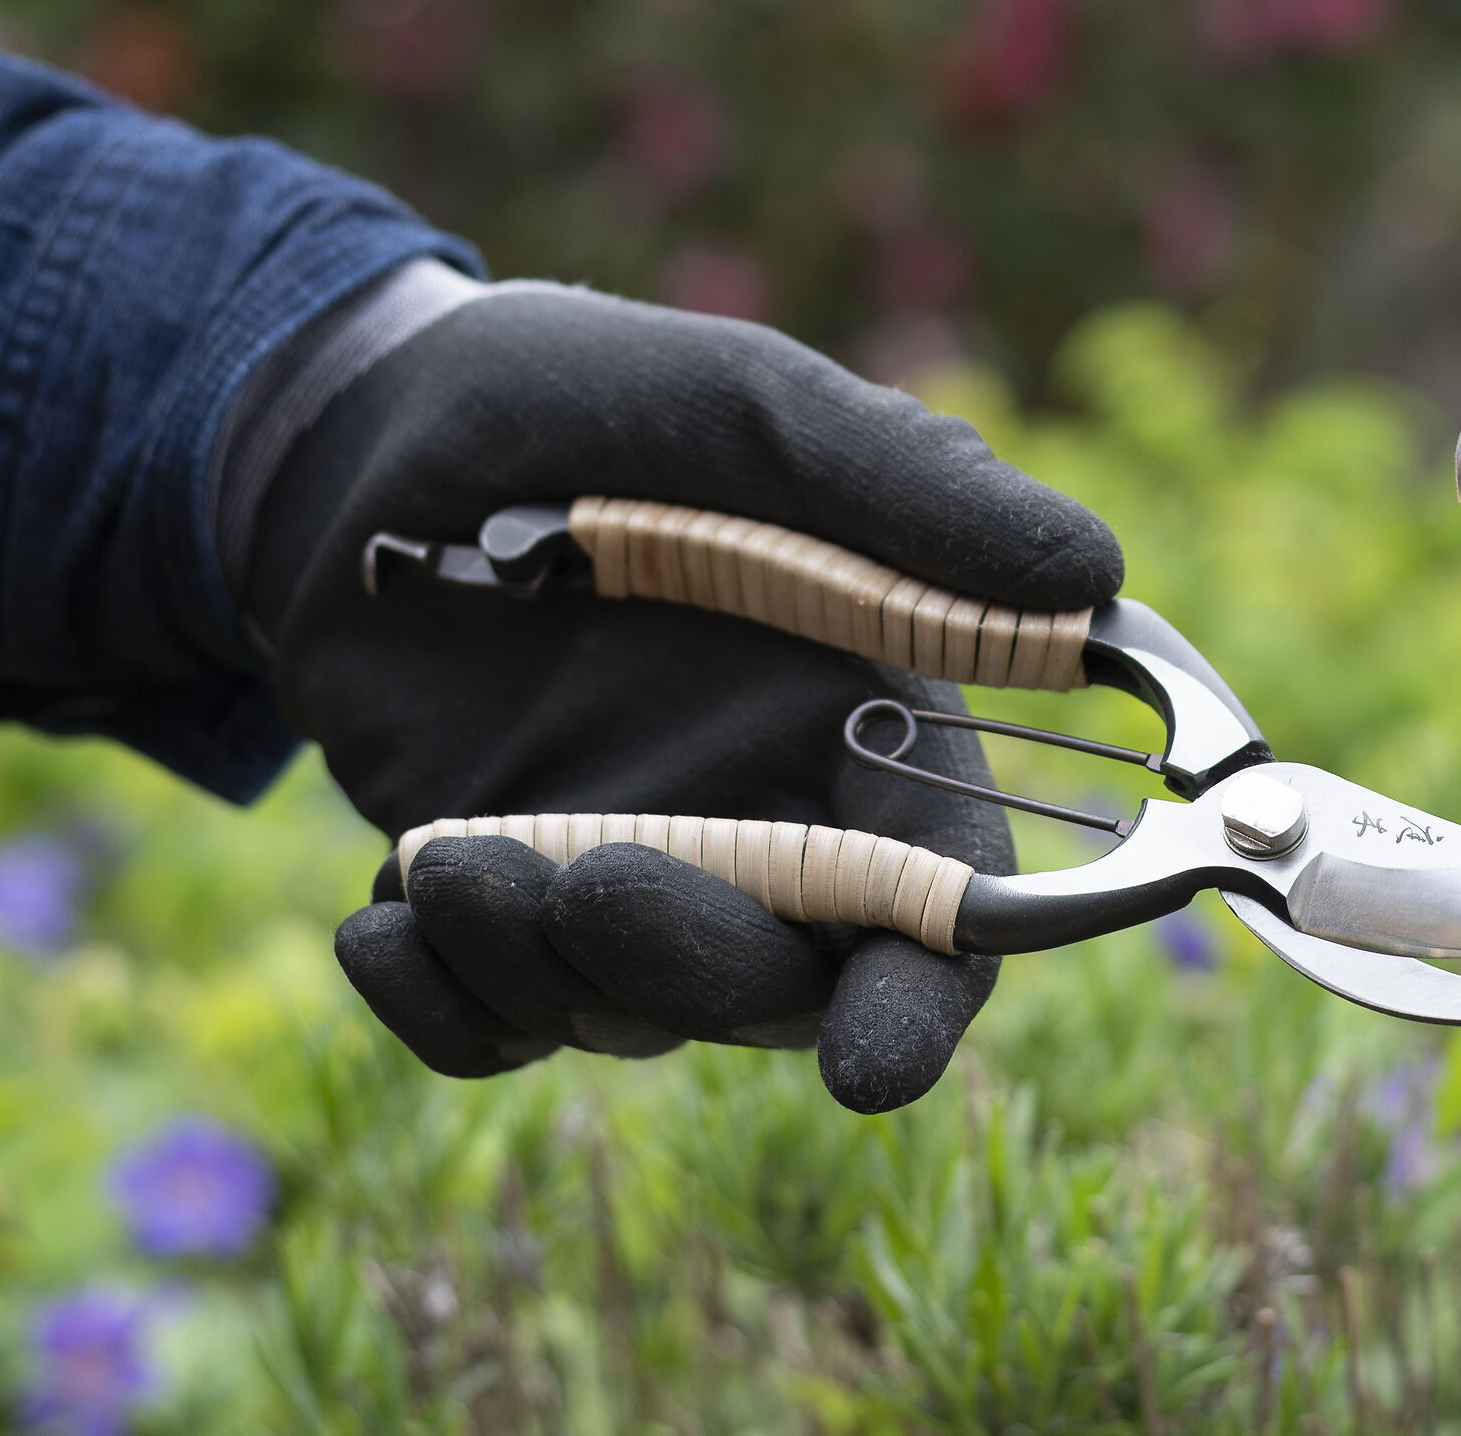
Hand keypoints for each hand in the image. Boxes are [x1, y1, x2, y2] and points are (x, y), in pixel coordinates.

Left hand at [241, 287, 1120, 1110]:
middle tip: (590, 884)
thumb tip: (1098, 573)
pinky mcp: (494, 900)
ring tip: (445, 860)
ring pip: (624, 1011)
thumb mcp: (752, 409)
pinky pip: (485, 1024)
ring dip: (540, 967)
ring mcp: (624, 868)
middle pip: (778, 983)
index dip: (930, 994)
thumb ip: (912, 493)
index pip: (943, 903)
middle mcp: (764, 822)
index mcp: (868, 724)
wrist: (362, 423)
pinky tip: (375, 926)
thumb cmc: (589, 397)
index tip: (873, 1062)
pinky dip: (434, 1006)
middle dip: (693, 967)